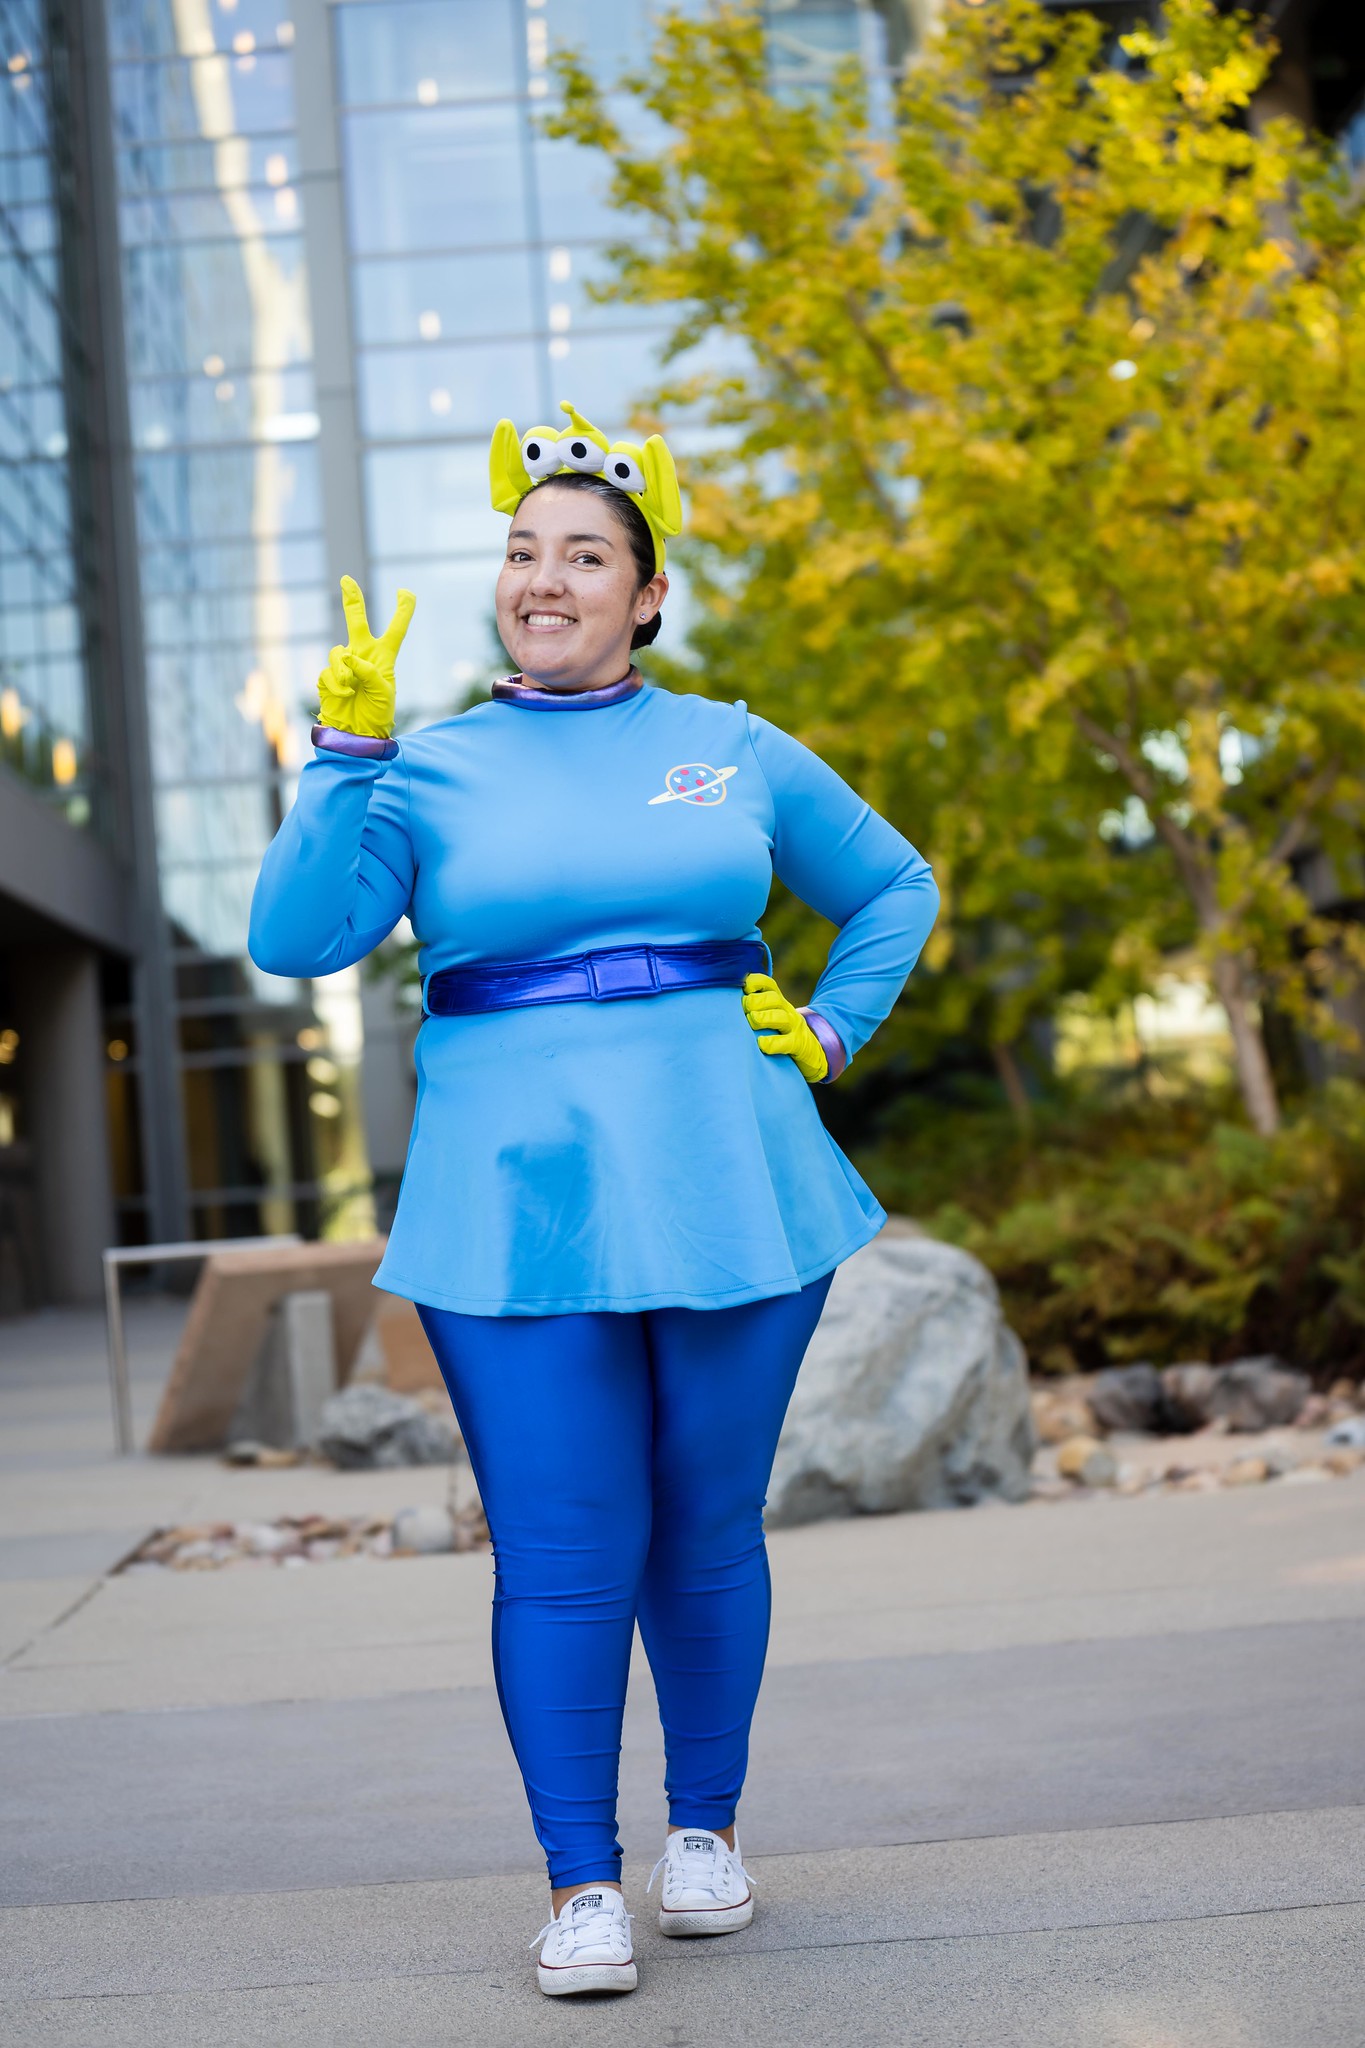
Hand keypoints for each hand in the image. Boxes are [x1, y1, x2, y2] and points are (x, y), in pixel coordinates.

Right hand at [316, 575, 414, 737]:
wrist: (357, 733)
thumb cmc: (377, 714)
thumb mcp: (383, 692)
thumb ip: (369, 671)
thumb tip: (347, 657)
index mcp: (384, 657)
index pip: (396, 629)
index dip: (402, 610)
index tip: (405, 592)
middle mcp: (363, 656)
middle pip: (357, 621)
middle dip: (352, 600)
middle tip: (347, 580)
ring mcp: (345, 665)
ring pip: (338, 653)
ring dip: (344, 671)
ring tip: (351, 689)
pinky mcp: (328, 675)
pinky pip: (329, 672)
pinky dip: (336, 684)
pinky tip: (343, 695)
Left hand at [741, 972, 828, 1083]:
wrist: (812, 1050)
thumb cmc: (779, 1032)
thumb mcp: (770, 1015)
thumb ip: (752, 1008)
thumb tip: (722, 1002)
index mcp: (777, 1001)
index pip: (768, 984)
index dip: (756, 982)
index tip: (744, 987)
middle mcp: (786, 1011)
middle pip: (773, 999)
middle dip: (757, 1001)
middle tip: (745, 1009)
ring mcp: (794, 1027)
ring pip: (780, 1017)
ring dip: (764, 1018)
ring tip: (753, 1021)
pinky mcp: (797, 1045)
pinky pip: (786, 1042)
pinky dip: (773, 1042)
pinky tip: (762, 1044)